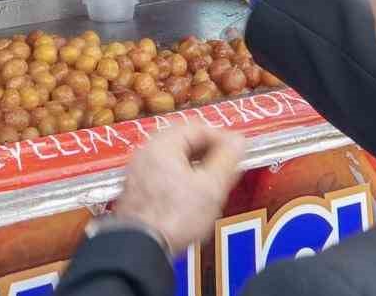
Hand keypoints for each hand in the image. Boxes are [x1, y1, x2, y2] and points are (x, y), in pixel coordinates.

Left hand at [112, 123, 245, 254]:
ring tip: (213, 186)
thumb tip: (239, 141)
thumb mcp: (211, 187)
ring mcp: (138, 173)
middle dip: (210, 153)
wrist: (141, 248)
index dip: (223, 138)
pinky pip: (164, 176)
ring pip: (174, 161)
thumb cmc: (175, 217)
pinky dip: (182, 181)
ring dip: (197, 169)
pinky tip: (193, 200)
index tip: (238, 151)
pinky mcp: (137, 192)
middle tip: (228, 167)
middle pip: (184, 142)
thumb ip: (227, 160)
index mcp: (163, 144)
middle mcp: (146, 153)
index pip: (198, 128)